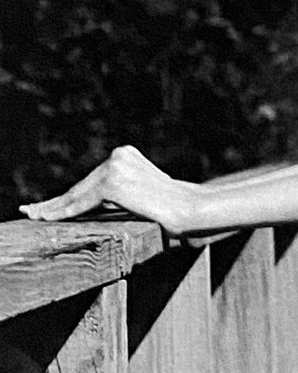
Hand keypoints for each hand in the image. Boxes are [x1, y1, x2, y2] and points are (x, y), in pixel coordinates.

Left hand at [20, 146, 198, 235]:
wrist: (190, 208)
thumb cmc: (172, 208)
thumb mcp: (141, 192)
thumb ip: (118, 191)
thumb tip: (91, 202)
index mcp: (125, 154)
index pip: (91, 179)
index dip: (68, 193)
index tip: (46, 202)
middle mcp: (117, 155)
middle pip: (80, 186)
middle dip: (55, 201)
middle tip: (31, 211)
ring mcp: (114, 167)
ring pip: (77, 195)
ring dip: (54, 208)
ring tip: (34, 215)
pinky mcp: (112, 183)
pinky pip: (81, 203)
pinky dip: (62, 213)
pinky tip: (45, 218)